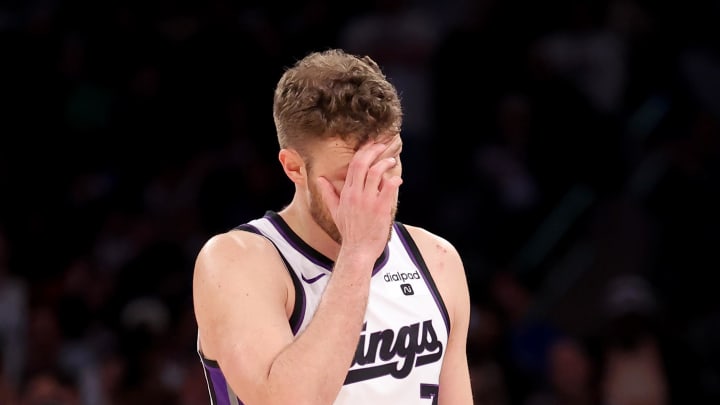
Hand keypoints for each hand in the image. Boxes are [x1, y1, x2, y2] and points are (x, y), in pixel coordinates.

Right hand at [316, 141, 402, 259]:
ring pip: (376, 172)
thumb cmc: (349, 232)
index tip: (371, 146)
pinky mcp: (380, 208)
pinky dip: (393, 180)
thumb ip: (328, 194)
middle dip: (374, 151)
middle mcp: (356, 194)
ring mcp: (368, 201)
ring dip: (385, 163)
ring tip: (391, 161)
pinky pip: (388, 187)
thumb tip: (320, 180)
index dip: (364, 152)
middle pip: (363, 164)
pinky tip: (397, 180)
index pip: (354, 165)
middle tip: (382, 146)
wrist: (358, 250)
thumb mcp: (335, 211)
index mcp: (346, 193)